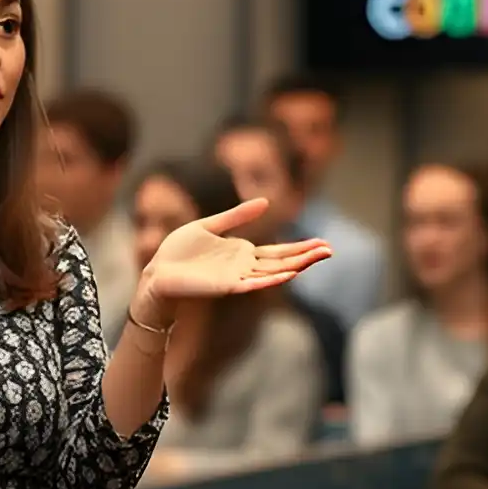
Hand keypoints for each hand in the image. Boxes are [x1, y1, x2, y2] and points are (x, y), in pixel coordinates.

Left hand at [133, 198, 330, 324]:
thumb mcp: (209, 226)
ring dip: (296, 266)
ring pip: (273, 273)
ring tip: (317, 258)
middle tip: (331, 250)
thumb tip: (266, 201)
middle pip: (282, 261)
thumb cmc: (178, 252)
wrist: (156, 272)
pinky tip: (288, 273)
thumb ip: (237, 216)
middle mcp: (244, 267)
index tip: (323, 243)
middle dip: (306, 256)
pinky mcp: (225, 286)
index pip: (279, 251)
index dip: (300, 247)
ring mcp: (237, 278)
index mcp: (242, 253)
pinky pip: (253, 284)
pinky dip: (270, 279)